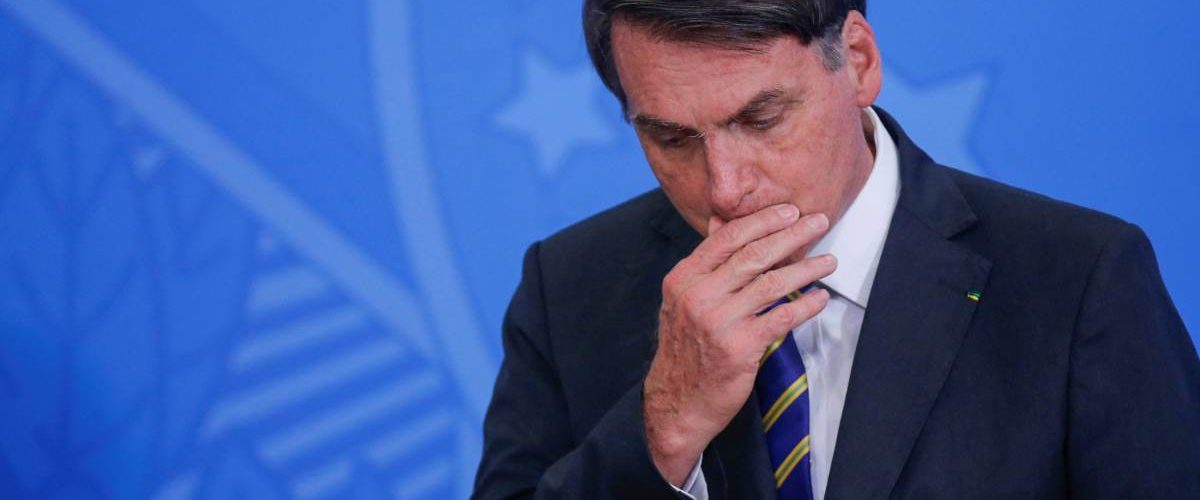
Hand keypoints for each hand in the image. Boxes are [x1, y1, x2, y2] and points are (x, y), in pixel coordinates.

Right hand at [643, 204, 835, 484]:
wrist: (678, 401)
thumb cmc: (686, 348)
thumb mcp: (683, 300)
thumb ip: (706, 264)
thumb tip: (719, 221)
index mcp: (683, 279)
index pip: (726, 238)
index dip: (761, 221)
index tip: (789, 210)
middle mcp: (698, 296)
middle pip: (753, 255)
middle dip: (791, 235)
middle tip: (819, 222)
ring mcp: (718, 321)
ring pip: (771, 284)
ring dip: (806, 269)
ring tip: (829, 261)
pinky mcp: (739, 348)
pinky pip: (781, 318)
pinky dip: (805, 306)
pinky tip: (821, 298)